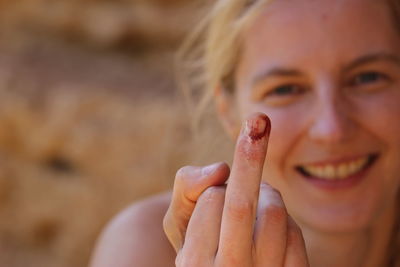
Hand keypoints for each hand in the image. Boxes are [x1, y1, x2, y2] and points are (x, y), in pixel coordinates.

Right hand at [163, 113, 308, 265]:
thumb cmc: (200, 244)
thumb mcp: (179, 219)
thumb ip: (187, 186)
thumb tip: (220, 169)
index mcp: (194, 262)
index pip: (210, 197)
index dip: (215, 186)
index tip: (215, 196)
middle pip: (240, 204)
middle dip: (250, 155)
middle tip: (259, 120)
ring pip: (272, 211)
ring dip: (264, 194)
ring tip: (256, 201)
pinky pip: (294, 232)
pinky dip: (284, 220)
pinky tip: (271, 229)